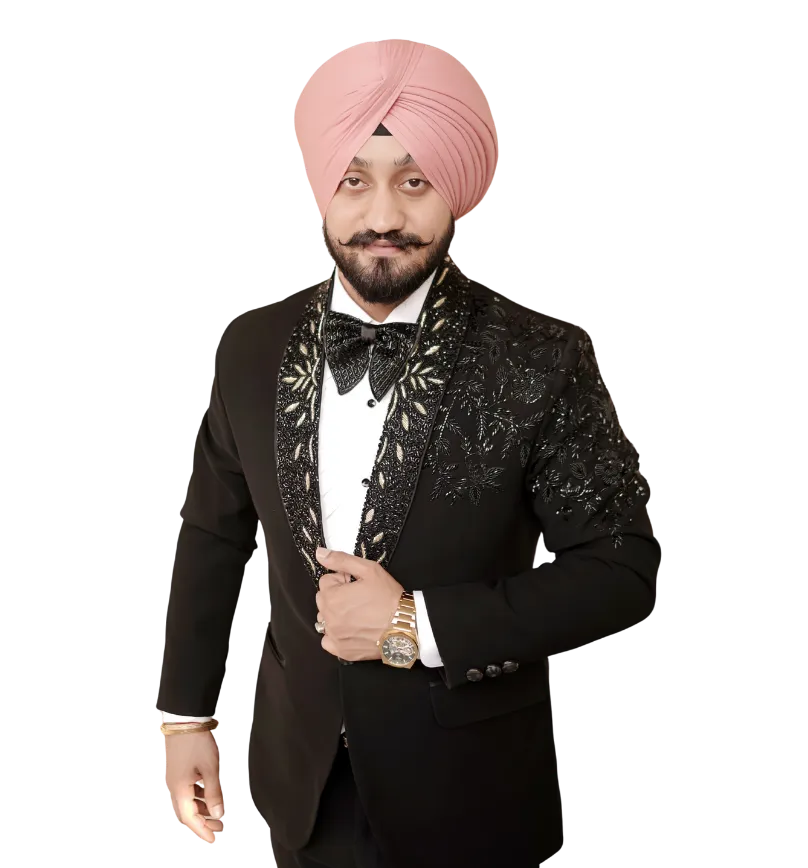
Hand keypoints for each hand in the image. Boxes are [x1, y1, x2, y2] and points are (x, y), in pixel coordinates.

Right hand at [164, 730, 224, 844]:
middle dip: (203, 822)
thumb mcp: (210, 769)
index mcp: (180, 791)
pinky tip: (210, 795)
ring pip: (188, 801)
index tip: (213, 839)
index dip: (202, 831)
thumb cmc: (196, 743)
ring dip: (202, 809)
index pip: (190, 819)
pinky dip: (199, 797)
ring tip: (217, 813)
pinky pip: (188, 791)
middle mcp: (175, 787)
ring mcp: (176, 779)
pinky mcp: (179, 770)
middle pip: (188, 813)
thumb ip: (214, 793)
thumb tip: (218, 814)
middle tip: (219, 828)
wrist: (184, 721)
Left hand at [315, 547, 404, 661]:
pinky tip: (352, 630)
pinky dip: (336, 635)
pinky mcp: (342, 650)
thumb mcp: (368, 569)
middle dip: (337, 596)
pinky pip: (328, 641)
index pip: (326, 582)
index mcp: (332, 597)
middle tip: (359, 598)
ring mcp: (334, 636)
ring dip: (336, 615)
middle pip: (324, 600)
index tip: (356, 585)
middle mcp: (328, 619)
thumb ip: (341, 560)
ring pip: (325, 619)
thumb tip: (320, 553)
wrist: (406, 625)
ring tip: (358, 614)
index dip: (342, 580)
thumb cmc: (389, 598)